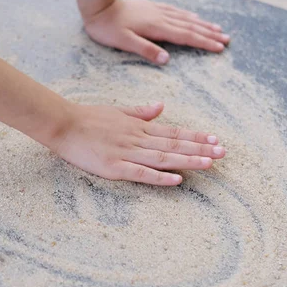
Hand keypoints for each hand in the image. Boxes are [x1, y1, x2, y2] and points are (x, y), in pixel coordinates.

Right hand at [50, 102, 225, 185]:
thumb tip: (161, 106)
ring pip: (163, 157)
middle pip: (174, 145)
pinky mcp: (114, 167)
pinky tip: (177, 180)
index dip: (196, 136)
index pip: (174, 132)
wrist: (63, 123)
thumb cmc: (88, 118)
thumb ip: (141, 111)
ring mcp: (127, 153)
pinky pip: (141, 173)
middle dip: (201, 149)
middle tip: (223, 152)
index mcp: (139, 127)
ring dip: (188, 160)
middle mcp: (138, 139)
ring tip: (209, 163)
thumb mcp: (118, 111)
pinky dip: (160, 177)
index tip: (216, 139)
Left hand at [81, 0, 229, 64]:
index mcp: (156, 28)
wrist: (98, 6)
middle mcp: (161, 18)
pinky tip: (194, 17)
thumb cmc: (108, 28)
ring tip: (218, 29)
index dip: (204, 43)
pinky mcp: (151, 7)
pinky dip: (188, 16)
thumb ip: (145, 50)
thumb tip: (166, 60)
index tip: (220, 48)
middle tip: (227, 39)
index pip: (186, 37)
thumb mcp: (124, 42)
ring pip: (186, 18)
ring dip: (203, 24)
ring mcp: (157, 11)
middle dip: (210, 34)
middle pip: (191, 27)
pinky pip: (175, 11)